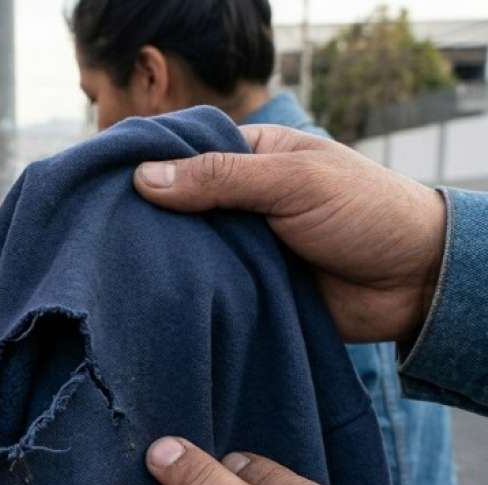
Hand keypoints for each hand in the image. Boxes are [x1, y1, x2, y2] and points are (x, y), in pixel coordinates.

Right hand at [132, 126, 446, 343]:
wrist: (415, 283)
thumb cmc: (366, 212)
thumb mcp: (293, 181)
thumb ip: (221, 178)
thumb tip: (143, 177)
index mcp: (251, 158)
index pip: (184, 155)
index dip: (146, 166)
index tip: (101, 184)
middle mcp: (239, 202)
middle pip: (177, 207)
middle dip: (146, 220)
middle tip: (100, 235)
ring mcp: (241, 248)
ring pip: (186, 252)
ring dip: (164, 261)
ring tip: (116, 270)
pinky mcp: (245, 290)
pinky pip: (205, 290)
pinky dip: (185, 294)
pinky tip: (149, 298)